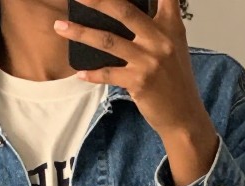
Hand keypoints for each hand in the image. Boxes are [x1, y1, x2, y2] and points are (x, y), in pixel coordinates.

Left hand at [53, 0, 213, 140]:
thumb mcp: (174, 46)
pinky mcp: (139, 82)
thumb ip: (155, 27)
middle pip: (123, 10)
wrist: (183, 116)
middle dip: (97, 1)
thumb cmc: (175, 81)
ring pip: (108, 40)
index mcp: (170, 26)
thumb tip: (124, 15)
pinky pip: (108, 73)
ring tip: (60, 27)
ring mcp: (148, 60)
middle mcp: (160, 39)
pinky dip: (92, 74)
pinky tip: (81, 73)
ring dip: (80, 32)